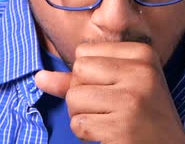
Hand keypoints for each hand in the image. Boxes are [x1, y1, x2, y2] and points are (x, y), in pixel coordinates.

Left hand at [34, 42, 184, 143]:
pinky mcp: (120, 127)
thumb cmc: (144, 113)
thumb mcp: (122, 84)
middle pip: (78, 71)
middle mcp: (140, 72)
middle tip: (108, 106)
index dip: (88, 75)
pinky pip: (78, 123)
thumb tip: (39, 77)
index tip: (113, 88)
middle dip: (81, 92)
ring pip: (74, 97)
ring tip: (106, 120)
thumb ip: (81, 78)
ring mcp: (131, 99)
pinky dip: (86, 133)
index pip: (84, 52)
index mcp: (143, 53)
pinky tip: (108, 133)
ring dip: (82, 114)